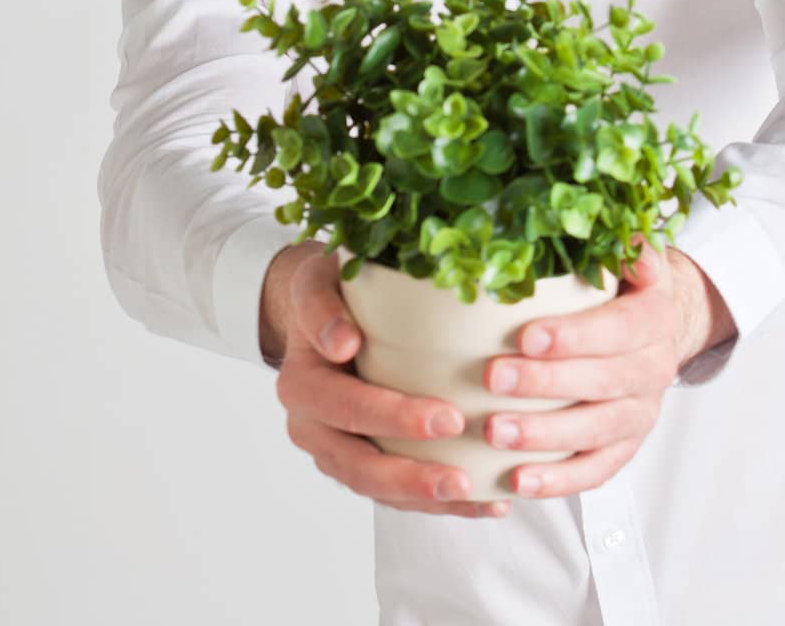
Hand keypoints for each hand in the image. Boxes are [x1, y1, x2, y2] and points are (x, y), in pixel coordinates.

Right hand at [274, 247, 511, 519]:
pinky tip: (482, 502)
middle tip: (462, 478)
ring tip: (475, 498)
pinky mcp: (361, 462)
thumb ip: (321, 307)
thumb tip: (342, 343)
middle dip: (411, 477)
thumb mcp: (318, 282)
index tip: (448, 418)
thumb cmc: (330, 290)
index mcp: (302, 384)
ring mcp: (335, 450)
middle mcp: (311, 426)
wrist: (322, 312)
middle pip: (358, 465)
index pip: (346, 408)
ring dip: (424, 499)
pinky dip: (435, 501)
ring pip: (377, 489)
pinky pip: (395, 493)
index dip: (394, 419)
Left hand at [480, 236, 727, 499]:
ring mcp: (641, 413)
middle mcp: (653, 369)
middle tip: (494, 378)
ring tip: (494, 431)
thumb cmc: (622, 289)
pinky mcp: (625, 447)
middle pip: (602, 382)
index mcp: (654, 319)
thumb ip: (626, 249)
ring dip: (544, 436)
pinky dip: (558, 481)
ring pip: (596, 431)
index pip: (619, 329)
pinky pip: (596, 471)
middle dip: (545, 383)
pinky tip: (518, 481)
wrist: (652, 331)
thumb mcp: (630, 259)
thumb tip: (629, 245)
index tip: (525, 337)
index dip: (574, 336)